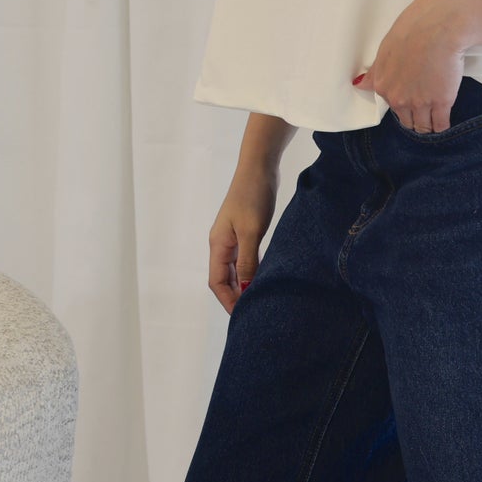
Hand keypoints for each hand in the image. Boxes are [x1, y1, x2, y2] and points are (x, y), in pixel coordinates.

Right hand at [208, 160, 278, 315]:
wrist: (259, 167)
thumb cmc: (253, 195)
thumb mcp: (251, 231)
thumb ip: (248, 260)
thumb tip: (247, 288)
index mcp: (217, 244)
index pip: (216, 282)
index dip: (227, 300)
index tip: (242, 315)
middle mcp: (221, 243)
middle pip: (224, 279)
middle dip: (236, 296)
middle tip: (254, 312)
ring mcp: (232, 237)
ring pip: (235, 269)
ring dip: (244, 285)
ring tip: (260, 300)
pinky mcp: (245, 231)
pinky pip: (245, 258)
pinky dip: (252, 271)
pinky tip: (264, 278)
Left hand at [351, 0, 470, 134]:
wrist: (438, 28)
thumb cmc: (412, 31)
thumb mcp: (385, 50)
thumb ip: (375, 72)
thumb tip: (359, 84)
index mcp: (383, 85)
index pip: (392, 108)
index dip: (404, 105)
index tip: (411, 100)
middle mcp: (399, 99)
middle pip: (407, 121)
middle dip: (414, 118)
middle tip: (424, 110)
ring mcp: (420, 103)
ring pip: (423, 127)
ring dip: (428, 124)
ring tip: (434, 117)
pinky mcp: (442, 102)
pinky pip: (440, 125)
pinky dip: (442, 125)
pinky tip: (444, 120)